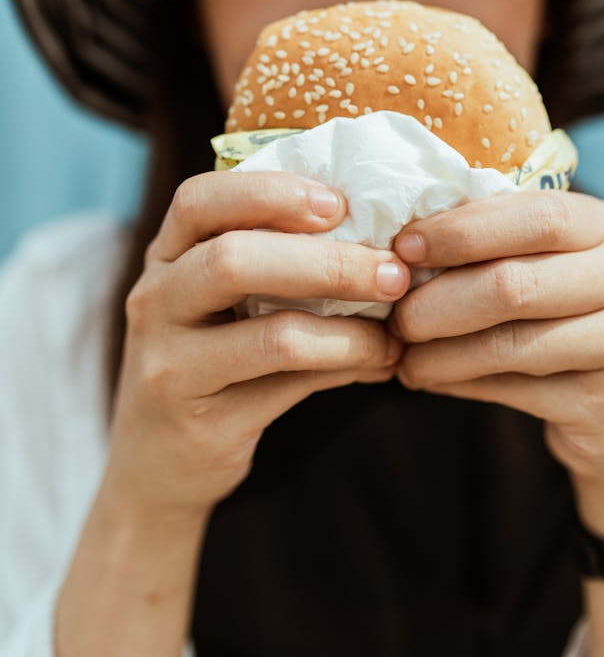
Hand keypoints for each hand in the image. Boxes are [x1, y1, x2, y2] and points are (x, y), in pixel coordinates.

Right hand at [104, 171, 409, 522]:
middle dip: (328, 261)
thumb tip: (384, 235)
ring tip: (394, 329)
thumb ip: (274, 259)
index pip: (199, 199)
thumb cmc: (212, 358)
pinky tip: (379, 362)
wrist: (158, 463)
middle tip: (393, 271)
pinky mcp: (203, 422)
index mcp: (165, 256)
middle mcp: (156, 302)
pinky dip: (345, 367)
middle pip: (234, 259)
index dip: (269, 192)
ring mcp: (171, 365)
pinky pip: (288, 386)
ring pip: (272, 333)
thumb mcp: (220, 300)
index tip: (338, 203)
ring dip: (349, 328)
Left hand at [389, 192, 603, 509]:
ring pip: (509, 342)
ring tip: (403, 356)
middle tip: (395, 316)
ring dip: (439, 351)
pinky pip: (515, 390)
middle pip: (513, 283)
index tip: (405, 248)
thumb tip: (404, 247)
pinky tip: (432, 379)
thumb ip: (495, 244)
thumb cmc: (565, 318)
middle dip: (437, 300)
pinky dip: (459, 383)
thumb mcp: (545, 265)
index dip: (461, 231)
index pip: (534, 216)